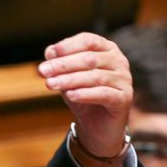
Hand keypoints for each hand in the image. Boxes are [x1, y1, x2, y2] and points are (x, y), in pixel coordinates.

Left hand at [38, 32, 132, 161]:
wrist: (97, 126)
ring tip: (50, 84)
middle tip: (42, 71)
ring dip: (69, 80)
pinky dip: (85, 94)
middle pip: (89, 59)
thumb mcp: (68, 78)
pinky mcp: (125, 98)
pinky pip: (103, 93)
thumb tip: (49, 53)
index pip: (88, 41)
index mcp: (106, 48)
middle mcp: (119, 61)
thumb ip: (60, 65)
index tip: (48, 54)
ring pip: (94, 77)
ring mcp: (124, 79)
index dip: (67, 46)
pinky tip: (70, 95)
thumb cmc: (82, 95)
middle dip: (63, 65)